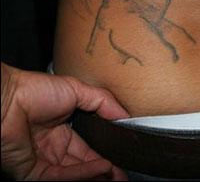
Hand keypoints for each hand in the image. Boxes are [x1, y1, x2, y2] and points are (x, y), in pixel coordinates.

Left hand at [1, 63, 129, 180]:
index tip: (124, 155)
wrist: (7, 98)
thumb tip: (125, 115)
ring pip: (75, 173)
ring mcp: (44, 161)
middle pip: (84, 164)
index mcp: (62, 129)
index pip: (88, 147)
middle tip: (123, 176)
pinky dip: (82, 173)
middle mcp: (54, 148)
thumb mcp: (78, 90)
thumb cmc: (36, 90)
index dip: (106, 153)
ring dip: (97, 174)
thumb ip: (103, 102)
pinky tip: (101, 168)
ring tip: (117, 175)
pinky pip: (61, 176)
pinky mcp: (34, 172)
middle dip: (105, 171)